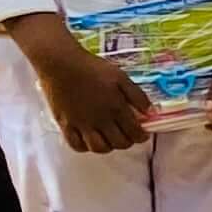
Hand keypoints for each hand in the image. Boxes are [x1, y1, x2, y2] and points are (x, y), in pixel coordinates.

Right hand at [19, 23, 151, 153]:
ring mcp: (81, 124)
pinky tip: (89, 140)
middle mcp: (100, 120)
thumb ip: (137, 96)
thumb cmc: (92, 68)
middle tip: (127, 136)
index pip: (134, 132)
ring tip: (109, 139)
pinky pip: (76, 145)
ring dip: (108, 147)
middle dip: (127, 142)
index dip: (141, 136)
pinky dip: (85, 147)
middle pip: (119, 143)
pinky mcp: (65, 124)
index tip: (143, 134)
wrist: (61, 63)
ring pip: (98, 148)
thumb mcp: (121, 77)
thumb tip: (150, 112)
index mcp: (116, 108)